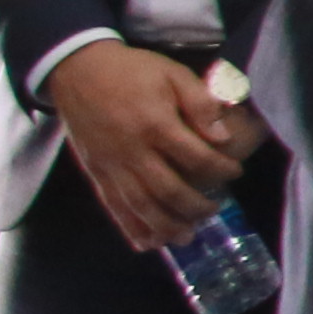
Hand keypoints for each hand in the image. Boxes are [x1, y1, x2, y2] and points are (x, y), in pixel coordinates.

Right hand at [45, 39, 254, 248]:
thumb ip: (201, 103)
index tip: (235, 172)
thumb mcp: (173, 74)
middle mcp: (133, 152)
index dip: (221, 170)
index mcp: (156, 125)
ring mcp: (111, 166)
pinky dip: (131, 228)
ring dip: (166, 226)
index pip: (197, 158)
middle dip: (197, 207)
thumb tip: (222, 137)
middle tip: (216, 209)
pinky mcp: (96, 173)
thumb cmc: (131, 71)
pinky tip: (147, 243)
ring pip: (141, 207)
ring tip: (187, 236)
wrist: (77, 69)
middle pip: (169, 191)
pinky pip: (113, 207)